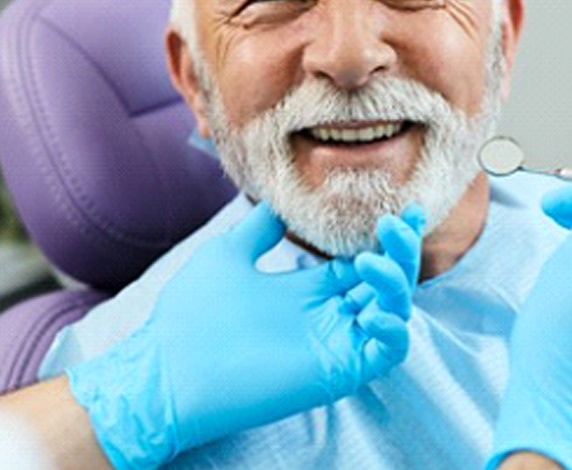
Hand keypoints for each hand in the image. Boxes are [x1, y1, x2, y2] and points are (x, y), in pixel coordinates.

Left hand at [68, 202, 424, 469]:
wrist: (167, 369)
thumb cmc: (190, 316)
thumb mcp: (228, 254)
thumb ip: (260, 228)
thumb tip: (279, 200)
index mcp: (308, 291)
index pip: (362, 262)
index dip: (387, 238)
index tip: (404, 209)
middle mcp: (328, 316)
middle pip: (386, 282)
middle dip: (400, 252)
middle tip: (398, 222)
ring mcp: (336, 344)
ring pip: (393, 312)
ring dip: (395, 282)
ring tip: (370, 260)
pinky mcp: (337, 371)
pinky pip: (386, 353)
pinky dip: (393, 330)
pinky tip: (373, 309)